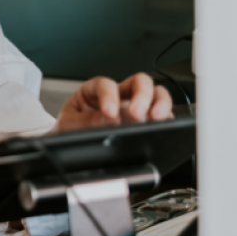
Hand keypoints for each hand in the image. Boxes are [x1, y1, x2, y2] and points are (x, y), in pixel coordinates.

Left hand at [54, 73, 173, 132]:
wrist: (70, 154)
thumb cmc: (69, 134)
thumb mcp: (69, 126)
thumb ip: (86, 121)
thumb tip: (110, 119)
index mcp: (94, 92)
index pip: (105, 84)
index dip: (109, 95)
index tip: (109, 112)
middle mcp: (118, 96)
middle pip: (138, 81)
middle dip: (141, 93)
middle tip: (137, 113)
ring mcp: (134, 109)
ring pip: (156, 95)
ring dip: (160, 103)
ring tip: (156, 118)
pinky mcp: (146, 124)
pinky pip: (163, 117)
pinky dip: (167, 120)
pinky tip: (162, 128)